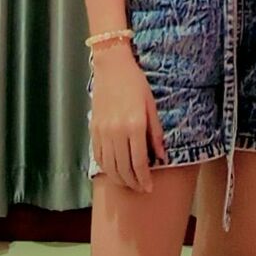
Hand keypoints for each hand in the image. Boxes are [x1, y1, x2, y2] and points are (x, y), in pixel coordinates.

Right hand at [90, 47, 166, 191]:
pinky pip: (98, 156)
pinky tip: (113, 170)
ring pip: (109, 166)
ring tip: (128, 183)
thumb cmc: (135, 82)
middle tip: (140, 189)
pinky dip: (106, 168)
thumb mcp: (151, 105)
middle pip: (123, 168)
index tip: (149, 187)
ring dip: (119, 179)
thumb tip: (161, 156)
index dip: (145, 179)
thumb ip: (156, 132)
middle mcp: (117, 132)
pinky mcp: (93, 129)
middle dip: (133, 183)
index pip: (139, 162)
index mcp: (134, 125)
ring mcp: (103, 131)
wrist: (112, 66)